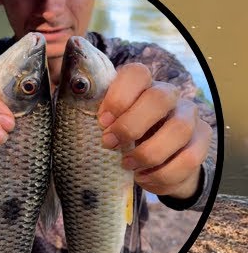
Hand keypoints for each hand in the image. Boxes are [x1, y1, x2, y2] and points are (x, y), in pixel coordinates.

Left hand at [98, 64, 210, 200]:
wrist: (154, 162)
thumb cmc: (120, 137)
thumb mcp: (104, 124)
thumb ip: (90, 115)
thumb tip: (51, 98)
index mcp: (141, 85)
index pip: (136, 73)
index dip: (118, 96)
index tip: (101, 121)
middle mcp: (168, 95)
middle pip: (159, 97)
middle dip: (131, 125)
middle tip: (109, 144)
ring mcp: (189, 116)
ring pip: (178, 129)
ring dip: (149, 152)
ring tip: (127, 165)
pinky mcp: (202, 141)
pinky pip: (189, 158)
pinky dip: (163, 174)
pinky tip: (144, 178)